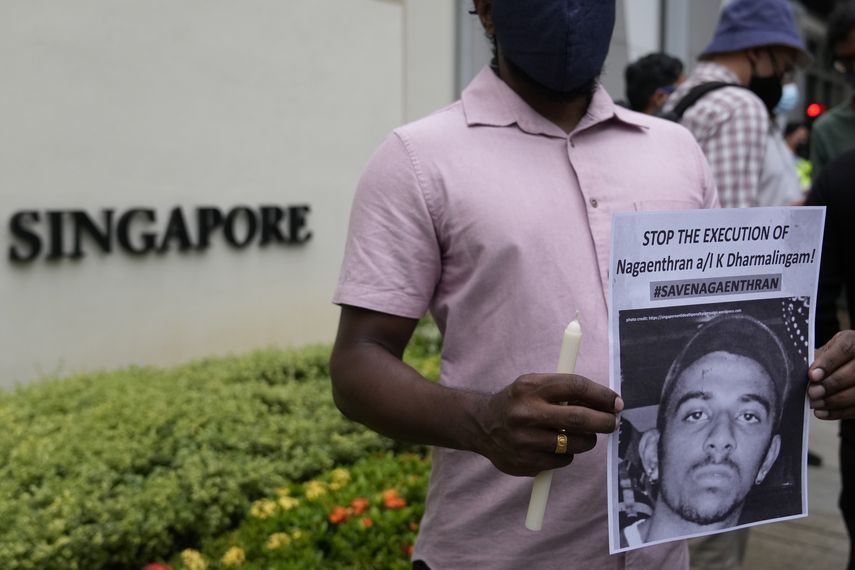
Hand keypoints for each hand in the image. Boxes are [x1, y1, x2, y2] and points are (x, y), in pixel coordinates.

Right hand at [473, 373, 622, 475]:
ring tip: (579, 434)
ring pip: (575, 444)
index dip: (601, 395)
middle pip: (579, 419)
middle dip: (604, 421)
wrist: (482, 425)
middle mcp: (525, 413)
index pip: (575, 387)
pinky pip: (562, 460)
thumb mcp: (534, 384)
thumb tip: (608, 402)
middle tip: (613, 423)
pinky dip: (566, 454)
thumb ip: (565, 389)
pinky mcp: (524, 462)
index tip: (616, 402)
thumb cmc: (519, 402)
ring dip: (586, 440)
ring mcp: (524, 440)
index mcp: (530, 387)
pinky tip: (554, 446)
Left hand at [808, 330, 854, 419]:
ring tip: (815, 404)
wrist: (852, 363)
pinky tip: (823, 412)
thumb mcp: (828, 350)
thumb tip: (798, 369)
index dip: (827, 363)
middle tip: (812, 393)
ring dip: (833, 401)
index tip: (812, 375)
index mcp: (854, 342)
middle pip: (852, 373)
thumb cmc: (836, 356)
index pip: (844, 349)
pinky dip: (838, 412)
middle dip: (830, 385)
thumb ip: (817, 358)